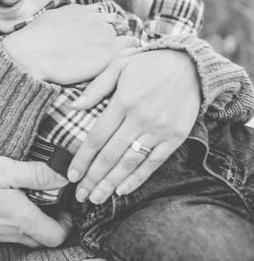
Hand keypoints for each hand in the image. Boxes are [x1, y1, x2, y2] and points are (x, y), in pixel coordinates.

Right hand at [0, 155, 72, 247]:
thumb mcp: (3, 168)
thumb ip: (35, 174)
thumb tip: (62, 177)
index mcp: (21, 218)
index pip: (57, 235)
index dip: (67, 222)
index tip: (64, 204)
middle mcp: (11, 233)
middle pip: (42, 238)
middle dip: (51, 221)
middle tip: (48, 197)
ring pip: (25, 236)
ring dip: (32, 220)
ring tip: (26, 194)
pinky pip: (8, 233)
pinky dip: (15, 220)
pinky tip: (4, 199)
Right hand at [3, 4, 137, 83]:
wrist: (32, 53)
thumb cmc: (34, 40)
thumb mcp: (50, 19)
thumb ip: (65, 18)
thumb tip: (67, 22)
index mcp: (81, 11)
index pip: (102, 14)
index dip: (103, 26)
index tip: (101, 37)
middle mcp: (95, 20)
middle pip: (116, 24)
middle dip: (116, 35)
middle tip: (112, 51)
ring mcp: (104, 35)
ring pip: (127, 37)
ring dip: (125, 46)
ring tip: (121, 59)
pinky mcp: (108, 53)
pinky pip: (130, 49)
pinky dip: (129, 55)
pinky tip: (124, 65)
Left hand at [67, 49, 199, 203]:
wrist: (189, 66)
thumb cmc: (148, 64)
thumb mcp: (118, 65)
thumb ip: (96, 87)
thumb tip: (74, 106)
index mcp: (123, 101)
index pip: (97, 136)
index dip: (82, 158)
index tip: (71, 174)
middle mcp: (140, 119)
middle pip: (110, 155)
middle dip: (93, 177)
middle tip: (80, 195)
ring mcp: (158, 130)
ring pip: (130, 163)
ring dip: (111, 183)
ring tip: (96, 197)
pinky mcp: (174, 138)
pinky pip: (153, 163)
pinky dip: (137, 178)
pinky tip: (122, 190)